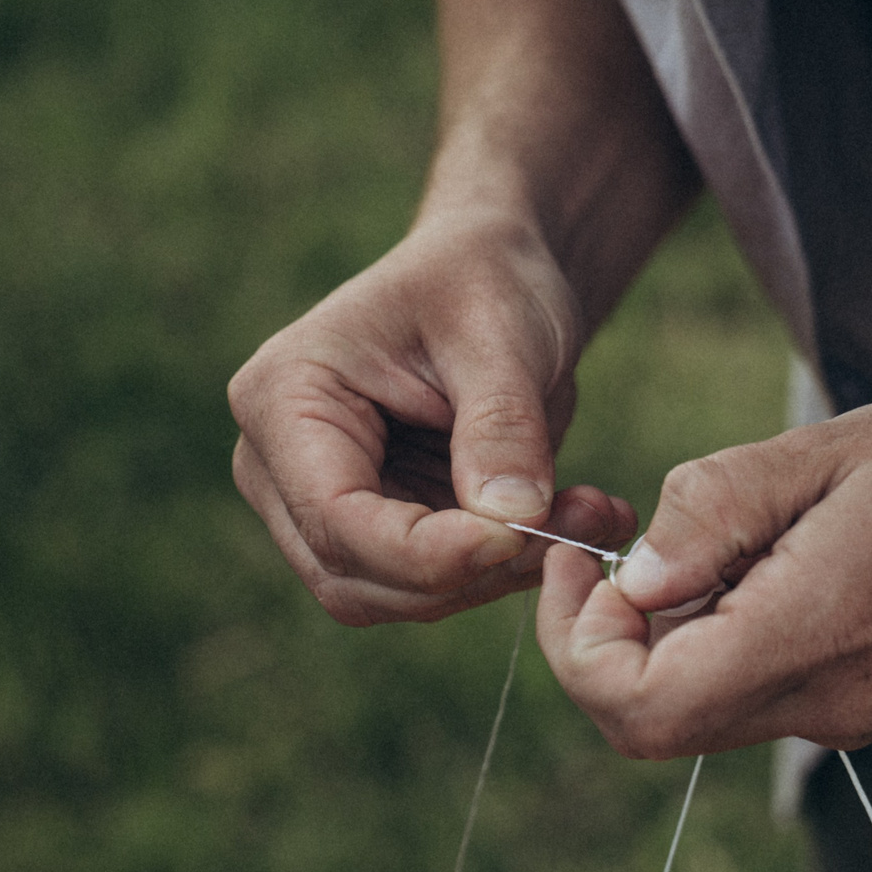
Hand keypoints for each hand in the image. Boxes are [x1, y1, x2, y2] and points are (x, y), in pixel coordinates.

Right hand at [228, 213, 638, 624]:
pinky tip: (578, 520)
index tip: (520, 535)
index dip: (426, 550)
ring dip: (498, 575)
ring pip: (396, 594)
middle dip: (469, 570)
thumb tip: (511, 521)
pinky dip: (506, 567)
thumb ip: (500, 427)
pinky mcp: (378, 529)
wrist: (495, 277)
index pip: (336, 515)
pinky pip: (434, 582)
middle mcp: (280, 464)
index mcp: (284, 398)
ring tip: (591, 514)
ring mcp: (321, 504)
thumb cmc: (484, 280)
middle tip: (577, 524)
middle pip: (356, 572)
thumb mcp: (500, 335)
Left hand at [535, 392, 871, 756]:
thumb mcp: (840, 447)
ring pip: (708, 705)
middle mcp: (830, 701)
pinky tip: (767, 548)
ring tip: (711, 524)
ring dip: (671, 629)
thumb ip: (724, 506)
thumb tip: (636, 571)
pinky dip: (727, 630)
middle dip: (608, 635)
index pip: (638, 704)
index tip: (582, 555)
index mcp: (815, 634)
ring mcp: (857, 713)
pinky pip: (764, 687)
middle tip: (621, 533)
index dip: (576, 639)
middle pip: (658, 720)